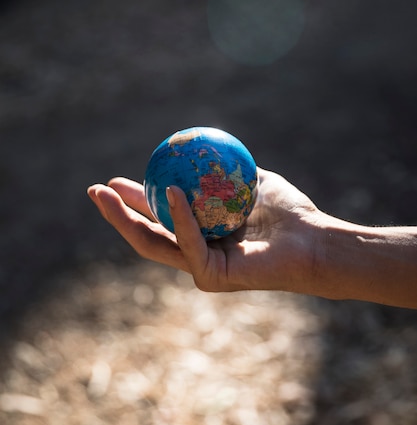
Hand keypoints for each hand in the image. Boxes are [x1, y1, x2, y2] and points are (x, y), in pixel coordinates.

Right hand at [87, 168, 319, 293]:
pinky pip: (188, 243)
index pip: (159, 218)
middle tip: (96, 189)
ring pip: (153, 244)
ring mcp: (200, 268)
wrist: (313, 241)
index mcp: (201, 234)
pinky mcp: (210, 277)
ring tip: (107, 194)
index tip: (116, 179)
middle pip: (146, 234)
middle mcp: (196, 253)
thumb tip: (197, 147)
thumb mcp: (251, 180)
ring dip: (126, 219)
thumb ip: (224, 170)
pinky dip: (178, 217)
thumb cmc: (289, 212)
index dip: (134, 200)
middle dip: (117, 213)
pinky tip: (168, 190)